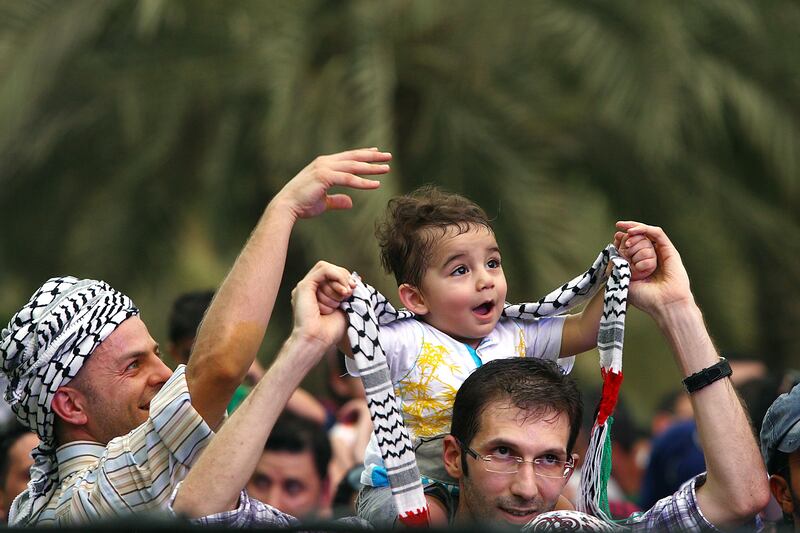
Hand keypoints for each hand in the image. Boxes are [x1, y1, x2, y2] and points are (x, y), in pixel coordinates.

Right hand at [275, 148, 390, 219]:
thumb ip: (337, 200)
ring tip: (386, 168)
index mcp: (323, 164)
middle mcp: (324, 162)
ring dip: (372, 167)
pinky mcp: (325, 177)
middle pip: (354, 157)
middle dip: (372, 156)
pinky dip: (363, 182)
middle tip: (388, 156)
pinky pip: (349, 179)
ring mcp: (324, 168)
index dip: (362, 154)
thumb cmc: (302, 205)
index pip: (347, 156)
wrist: (286, 207)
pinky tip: (376, 184)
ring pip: (354, 166)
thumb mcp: (324, 202)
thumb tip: (350, 203)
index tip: (376, 151)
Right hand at [291, 261, 350, 348]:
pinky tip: (341, 290)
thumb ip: (348, 291)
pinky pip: (323, 270)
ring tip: (341, 300)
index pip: (332, 273)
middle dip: (344, 278)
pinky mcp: (303, 286)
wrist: (318, 340)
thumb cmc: (330, 330)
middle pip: (330, 269)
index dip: (345, 278)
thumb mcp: (345, 306)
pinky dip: (336, 276)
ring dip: (339, 283)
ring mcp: (305, 287)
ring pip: (326, 269)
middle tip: (349, 293)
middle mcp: (310, 289)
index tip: (354, 289)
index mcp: (317, 293)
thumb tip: (357, 278)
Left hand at [614, 221, 692, 315]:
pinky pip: (657, 233)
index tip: (614, 237)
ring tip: (625, 235)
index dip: (624, 238)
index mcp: (643, 264)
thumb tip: (612, 253)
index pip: (634, 244)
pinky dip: (644, 229)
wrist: (664, 305)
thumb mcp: (624, 280)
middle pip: (640, 236)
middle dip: (628, 233)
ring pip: (648, 233)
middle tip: (618, 237)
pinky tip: (633, 232)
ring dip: (635, 230)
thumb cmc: (645, 298)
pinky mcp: (670, 251)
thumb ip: (618, 267)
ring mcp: (662, 253)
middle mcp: (653, 257)